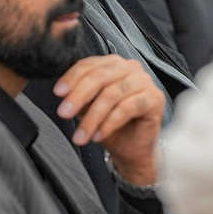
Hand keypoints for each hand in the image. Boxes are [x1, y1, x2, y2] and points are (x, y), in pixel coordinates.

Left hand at [53, 55, 163, 184]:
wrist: (131, 149)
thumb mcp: (88, 108)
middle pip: (100, 76)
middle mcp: (130, 68)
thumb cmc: (110, 125)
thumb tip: (63, 93)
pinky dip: (109, 123)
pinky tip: (98, 136)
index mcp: (113, 64)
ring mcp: (145, 81)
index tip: (57, 93)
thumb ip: (80, 96)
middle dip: (79, 96)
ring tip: (81, 135)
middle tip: (63, 113)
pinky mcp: (155, 98)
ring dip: (93, 117)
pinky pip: (127, 108)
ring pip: (112, 94)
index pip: (89, 65)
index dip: (72, 78)